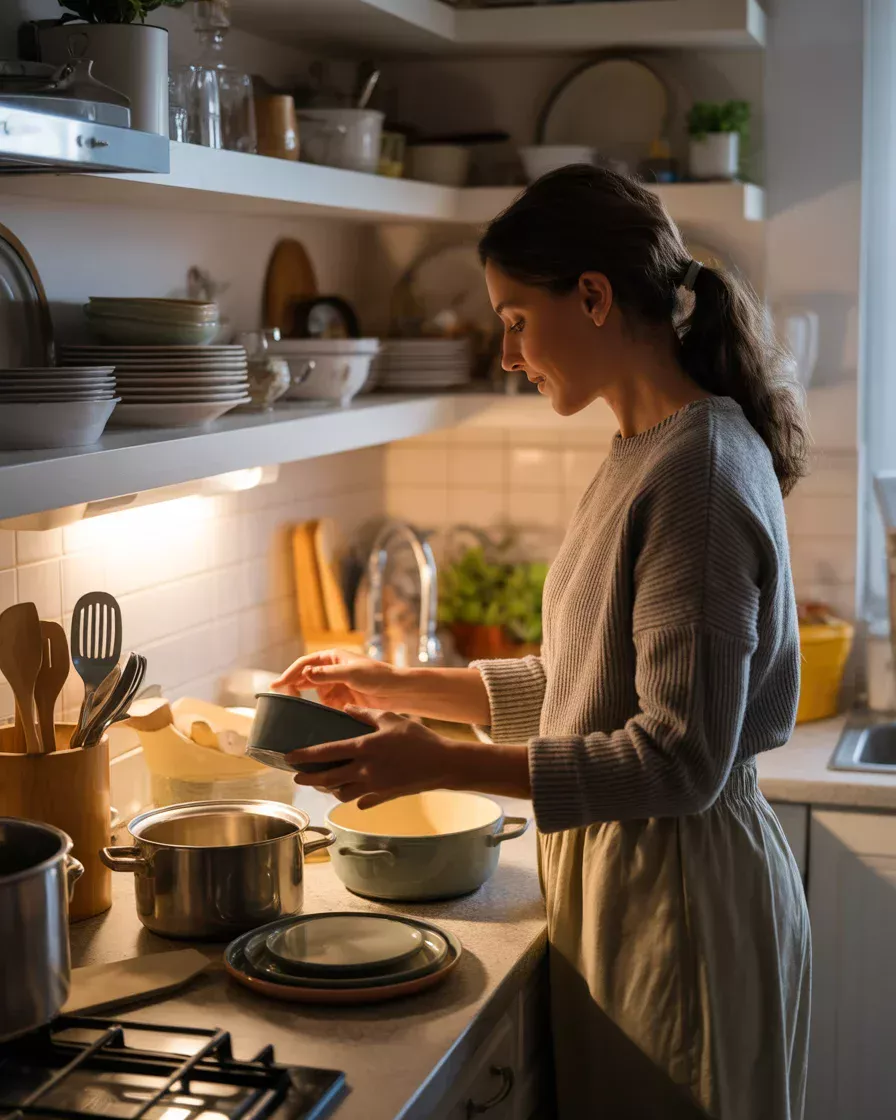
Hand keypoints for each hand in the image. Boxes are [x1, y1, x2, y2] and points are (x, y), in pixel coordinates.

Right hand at [272, 649, 405, 712]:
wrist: (397, 692)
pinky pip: (323, 705)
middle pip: (305, 676)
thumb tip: (305, 673)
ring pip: (312, 692)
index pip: (305, 663)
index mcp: (333, 657)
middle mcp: (331, 670)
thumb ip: (327, 674)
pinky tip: (307, 716)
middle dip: (291, 685)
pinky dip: (315, 709)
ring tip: (289, 707)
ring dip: (302, 697)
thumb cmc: (378, 676)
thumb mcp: (351, 673)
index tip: (277, 685)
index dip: (290, 673)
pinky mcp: (341, 700)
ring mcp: (335, 685)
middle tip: (278, 697)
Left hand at [288, 706, 455, 809]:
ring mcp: (374, 787)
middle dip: (309, 779)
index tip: (289, 756)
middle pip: (327, 779)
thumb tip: (346, 709)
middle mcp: (365, 771)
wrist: (442, 764)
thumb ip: (365, 715)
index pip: (327, 753)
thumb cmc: (418, 738)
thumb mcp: (390, 718)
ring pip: (341, 794)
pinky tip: (352, 794)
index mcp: (364, 748)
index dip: (305, 755)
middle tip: (297, 777)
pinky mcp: (384, 797)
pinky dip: (353, 798)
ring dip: (328, 790)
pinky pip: (362, 801)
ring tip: (323, 784)